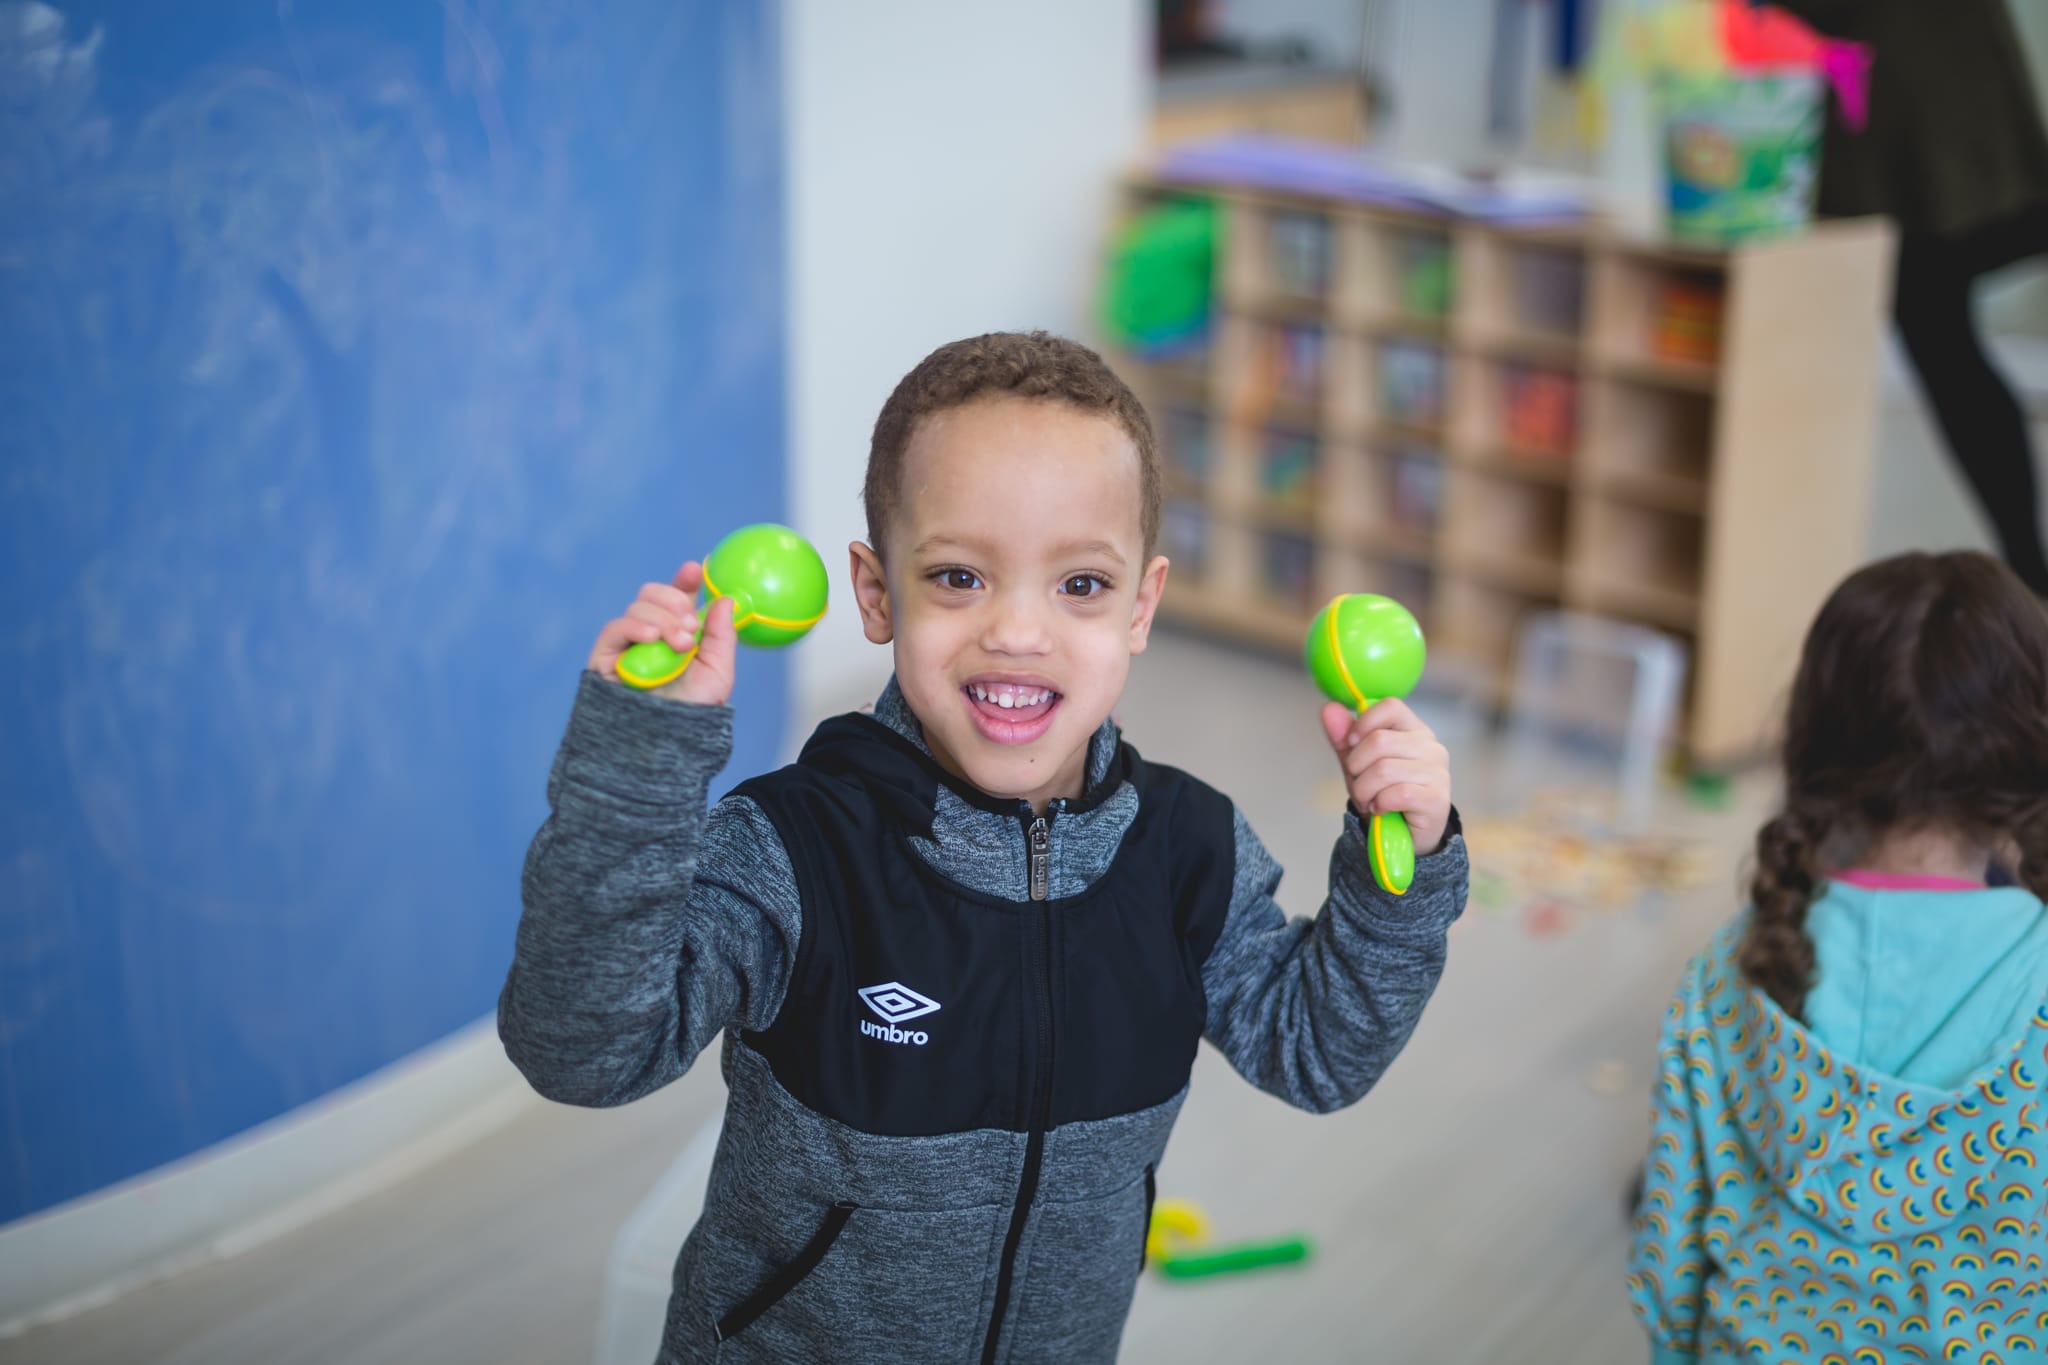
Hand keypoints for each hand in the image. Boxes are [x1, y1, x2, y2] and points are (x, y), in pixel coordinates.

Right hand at [586, 562, 739, 704]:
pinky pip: (614, 627)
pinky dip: (635, 627)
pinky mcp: (606, 656)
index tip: (693, 571)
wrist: (668, 740)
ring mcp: (627, 644)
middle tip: (692, 627)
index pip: (677, 597)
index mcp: (678, 632)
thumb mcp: (718, 670)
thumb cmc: (693, 710)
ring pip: (637, 608)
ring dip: (663, 620)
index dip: (683, 580)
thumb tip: (726, 599)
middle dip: (675, 602)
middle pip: (652, 594)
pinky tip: (652, 638)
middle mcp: (651, 634)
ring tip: (680, 646)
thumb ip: (722, 634)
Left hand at [1320, 699, 1452, 855]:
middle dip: (1357, 766)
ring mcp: (1437, 772)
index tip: (1351, 744)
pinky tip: (1381, 809)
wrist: (1401, 836)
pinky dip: (1379, 804)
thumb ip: (1344, 736)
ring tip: (1369, 799)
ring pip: (1384, 769)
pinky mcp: (1436, 798)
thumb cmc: (1382, 792)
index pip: (1391, 706)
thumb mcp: (1357, 763)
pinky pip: (1396, 794)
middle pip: (1380, 741)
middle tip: (1359, 783)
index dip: (1363, 723)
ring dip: (1365, 790)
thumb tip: (1329, 708)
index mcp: (1414, 730)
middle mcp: (1431, 747)